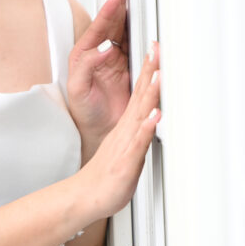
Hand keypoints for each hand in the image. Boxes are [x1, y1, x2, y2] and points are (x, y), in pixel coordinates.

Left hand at [67, 0, 131, 155]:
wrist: (100, 131)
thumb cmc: (85, 111)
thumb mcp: (79, 89)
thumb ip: (86, 67)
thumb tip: (101, 49)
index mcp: (85, 55)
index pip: (97, 28)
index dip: (106, 12)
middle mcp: (101, 54)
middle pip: (111, 22)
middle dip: (117, 1)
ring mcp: (117, 59)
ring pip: (124, 30)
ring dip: (128, 11)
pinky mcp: (132, 68)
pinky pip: (138, 46)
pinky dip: (142, 32)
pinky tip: (146, 19)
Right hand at [77, 41, 160, 220]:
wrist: (86, 196)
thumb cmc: (107, 174)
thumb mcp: (127, 146)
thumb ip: (139, 128)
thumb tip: (152, 114)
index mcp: (127, 125)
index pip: (139, 91)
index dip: (148, 69)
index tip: (156, 49)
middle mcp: (126, 130)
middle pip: (140, 95)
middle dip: (150, 71)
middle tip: (158, 49)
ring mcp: (126, 144)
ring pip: (139, 114)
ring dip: (150, 93)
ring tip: (158, 73)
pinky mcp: (126, 161)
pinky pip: (137, 142)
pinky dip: (146, 128)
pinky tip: (153, 116)